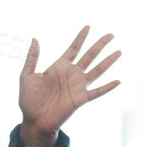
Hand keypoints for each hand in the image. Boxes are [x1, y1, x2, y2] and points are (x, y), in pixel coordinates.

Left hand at [17, 26, 120, 146]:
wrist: (34, 120)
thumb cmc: (29, 99)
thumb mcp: (27, 75)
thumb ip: (32, 57)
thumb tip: (35, 38)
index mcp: (59, 67)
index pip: (74, 48)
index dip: (81, 38)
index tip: (88, 26)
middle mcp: (71, 74)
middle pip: (89, 55)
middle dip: (100, 45)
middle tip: (111, 34)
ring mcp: (78, 86)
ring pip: (97, 70)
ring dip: (108, 61)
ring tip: (118, 51)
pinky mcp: (81, 99)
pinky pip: (97, 91)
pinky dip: (107, 87)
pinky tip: (117, 81)